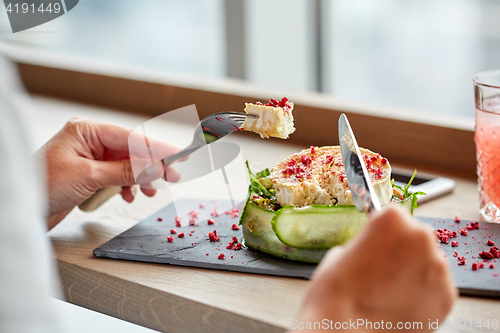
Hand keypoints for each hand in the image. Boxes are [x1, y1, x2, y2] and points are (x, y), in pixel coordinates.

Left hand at [37, 117, 181, 228]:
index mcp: (86, 130)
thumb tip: (156, 168)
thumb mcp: (88, 177)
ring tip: (152, 192)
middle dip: (152, 165)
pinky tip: (129, 196)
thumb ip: (125, 172)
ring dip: (141, 178)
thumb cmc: (42, 186)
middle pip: (131, 150)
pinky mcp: (90, 173)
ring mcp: (90, 157)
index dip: (157, 148)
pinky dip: (127, 186)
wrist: (19, 209)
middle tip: (174, 176)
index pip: (131, 137)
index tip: (178, 155)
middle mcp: (90, 140)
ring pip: (127, 164)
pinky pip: (117, 176)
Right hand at [292, 205, 456, 331]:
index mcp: (391, 220)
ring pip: (428, 261)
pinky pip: (436, 285)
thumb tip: (374, 250)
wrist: (345, 332)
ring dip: (413, 270)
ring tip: (389, 289)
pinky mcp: (447, 296)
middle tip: (380, 268)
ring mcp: (438, 268)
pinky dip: (423, 292)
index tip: (376, 240)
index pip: (393, 215)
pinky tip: (401, 301)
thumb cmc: (336, 293)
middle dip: (401, 249)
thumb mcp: (340, 253)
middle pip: (415, 236)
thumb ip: (366, 244)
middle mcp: (421, 238)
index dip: (382, 230)